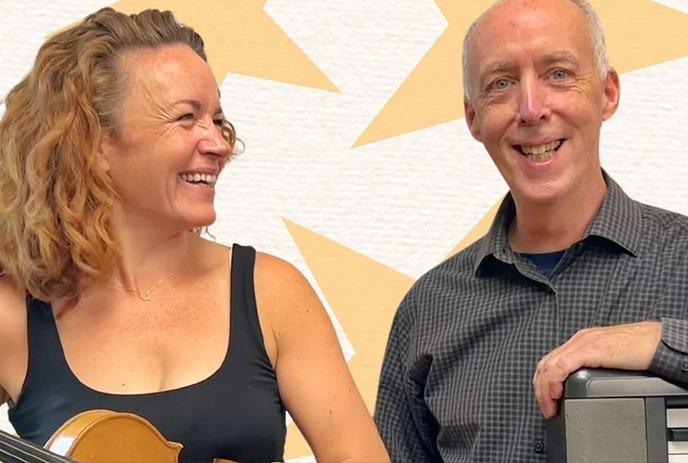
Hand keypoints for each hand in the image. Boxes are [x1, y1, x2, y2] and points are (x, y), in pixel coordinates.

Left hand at [533, 321, 661, 418]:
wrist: (658, 342)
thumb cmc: (640, 350)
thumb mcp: (608, 359)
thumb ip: (594, 368)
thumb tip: (584, 389)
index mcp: (581, 342)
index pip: (551, 361)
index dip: (543, 382)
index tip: (547, 400)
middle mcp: (578, 341)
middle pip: (545, 364)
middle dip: (540, 388)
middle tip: (546, 407)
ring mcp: (583, 343)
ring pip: (549, 365)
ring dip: (544, 389)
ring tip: (549, 406)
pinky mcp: (591, 349)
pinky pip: (562, 365)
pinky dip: (554, 381)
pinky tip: (556, 394)